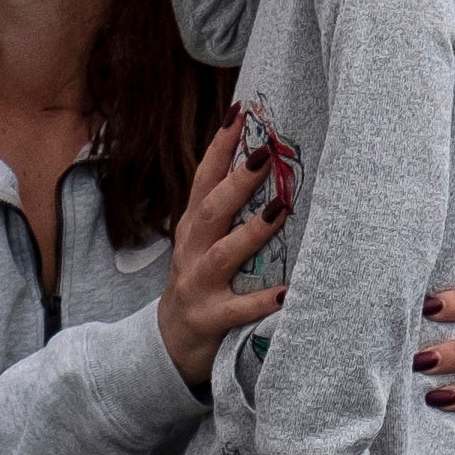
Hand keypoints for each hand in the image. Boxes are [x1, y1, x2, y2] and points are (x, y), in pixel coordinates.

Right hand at [155, 124, 286, 389]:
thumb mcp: (203, 242)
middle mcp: (191, 250)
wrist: (167, 343)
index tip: (239, 111)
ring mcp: (198, 285)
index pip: (203, 178)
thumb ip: (225, 210)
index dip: (220, 146)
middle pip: (211, 208)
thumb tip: (262, 163)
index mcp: (193, 227)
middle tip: (265, 153)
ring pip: (224, 253)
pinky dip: (262, 301)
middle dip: (237, 180)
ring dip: (252, 231)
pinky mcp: (209, 318)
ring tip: (280, 211)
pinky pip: (237, 309)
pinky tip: (287, 292)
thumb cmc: (199, 283)